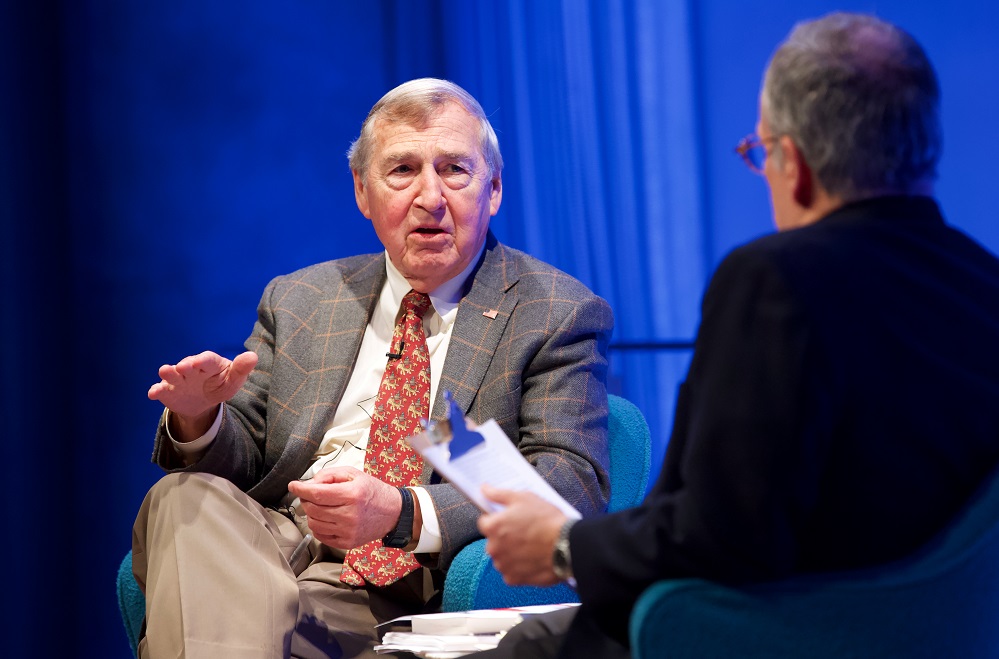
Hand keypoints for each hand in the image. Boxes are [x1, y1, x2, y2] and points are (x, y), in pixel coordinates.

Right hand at [148, 350, 257, 436]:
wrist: (203, 401)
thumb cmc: (221, 384)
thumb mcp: (233, 379)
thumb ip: (241, 369)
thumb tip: (253, 356)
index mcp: (208, 363)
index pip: (207, 360)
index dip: (203, 360)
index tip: (199, 362)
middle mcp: (191, 368)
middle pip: (187, 365)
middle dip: (185, 365)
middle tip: (183, 367)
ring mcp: (177, 379)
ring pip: (171, 374)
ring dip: (168, 373)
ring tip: (165, 371)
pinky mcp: (167, 391)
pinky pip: (160, 390)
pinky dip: (156, 390)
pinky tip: (153, 393)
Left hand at [286, 467, 402, 549]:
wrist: (393, 513)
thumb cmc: (372, 491)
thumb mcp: (354, 474)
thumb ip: (329, 475)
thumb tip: (309, 484)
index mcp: (352, 494)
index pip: (317, 494)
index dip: (301, 489)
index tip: (293, 485)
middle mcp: (349, 515)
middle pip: (313, 509)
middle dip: (306, 499)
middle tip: (310, 494)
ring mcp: (348, 531)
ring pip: (313, 523)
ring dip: (311, 513)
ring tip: (320, 506)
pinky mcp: (347, 543)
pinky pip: (320, 536)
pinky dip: (317, 526)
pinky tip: (326, 518)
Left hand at [477, 484, 567, 585]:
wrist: (567, 545)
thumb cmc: (546, 520)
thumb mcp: (523, 498)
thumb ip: (499, 495)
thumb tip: (484, 489)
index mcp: (493, 527)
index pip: (484, 522)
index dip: (497, 518)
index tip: (509, 519)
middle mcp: (493, 548)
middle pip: (493, 540)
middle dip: (505, 537)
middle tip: (524, 531)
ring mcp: (503, 565)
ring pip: (502, 556)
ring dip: (511, 552)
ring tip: (531, 545)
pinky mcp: (514, 579)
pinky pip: (511, 571)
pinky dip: (519, 566)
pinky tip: (532, 558)